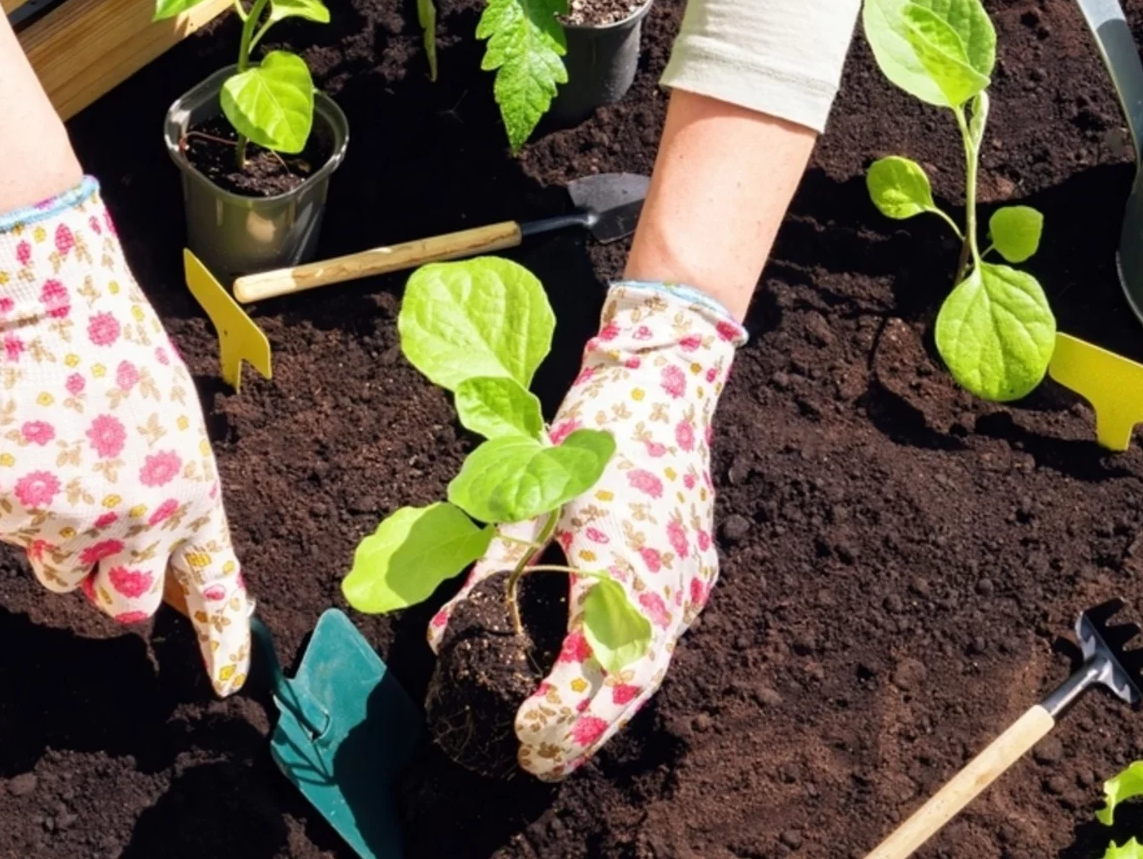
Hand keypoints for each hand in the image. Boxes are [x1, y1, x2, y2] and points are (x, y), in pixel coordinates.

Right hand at [0, 178, 253, 694]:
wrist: (55, 310)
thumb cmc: (118, 359)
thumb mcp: (174, 429)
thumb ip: (172, 496)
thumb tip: (159, 555)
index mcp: (194, 495)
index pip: (216, 584)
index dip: (222, 640)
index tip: (225, 681)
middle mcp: (142, 520)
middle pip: (127, 602)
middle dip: (114, 587)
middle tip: (103, 543)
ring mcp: (76, 520)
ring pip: (61, 571)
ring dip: (59, 540)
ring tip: (62, 466)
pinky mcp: (17, 508)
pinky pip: (12, 533)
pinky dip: (14, 502)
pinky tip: (27, 449)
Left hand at [430, 282, 745, 779]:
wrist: (666, 377)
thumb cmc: (590, 432)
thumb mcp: (528, 497)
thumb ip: (490, 570)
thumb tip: (443, 638)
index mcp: (617, 559)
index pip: (591, 659)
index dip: (561, 707)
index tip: (525, 735)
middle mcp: (663, 577)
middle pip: (632, 681)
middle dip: (588, 729)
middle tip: (540, 763)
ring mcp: (689, 574)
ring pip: (655, 663)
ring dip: (613, 705)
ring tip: (568, 739)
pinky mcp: (699, 564)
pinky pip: (669, 633)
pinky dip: (635, 666)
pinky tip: (605, 679)